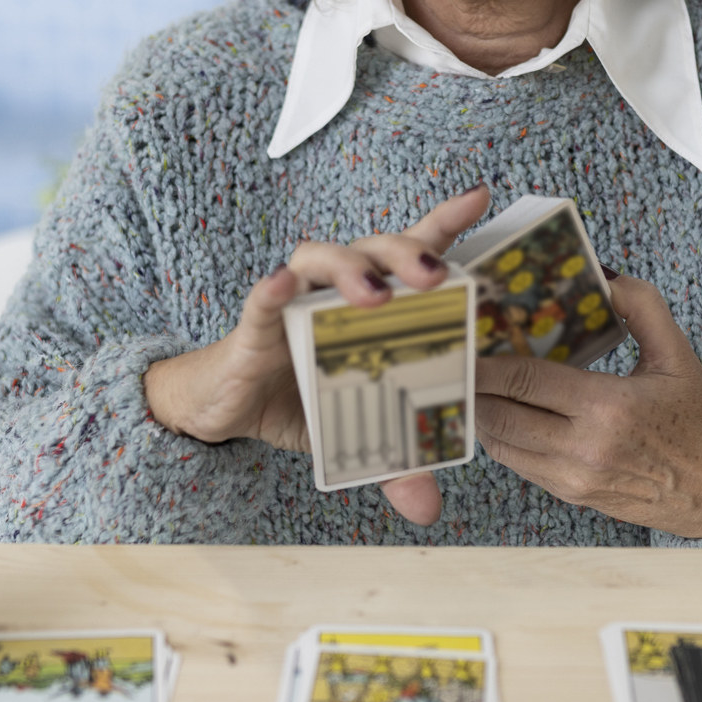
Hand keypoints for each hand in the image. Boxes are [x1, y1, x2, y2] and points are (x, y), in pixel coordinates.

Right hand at [142, 184, 492, 525]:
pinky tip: (283, 285)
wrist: (222, 409)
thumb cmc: (295, 400)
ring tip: (375, 293)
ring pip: (321, 258)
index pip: (410, 256)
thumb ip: (394, 462)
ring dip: (350, 269)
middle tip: (437, 274)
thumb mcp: (353, 433)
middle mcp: (334, 293)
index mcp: (368, 307)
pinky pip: (263, 298)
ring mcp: (294, 302)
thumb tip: (425, 506)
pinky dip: (274, 289)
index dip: (443, 223)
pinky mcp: (254, 325)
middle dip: (409, 252)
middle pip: (375, 250)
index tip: (478, 196)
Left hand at [474, 275, 701, 538]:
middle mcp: (583, 448)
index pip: (525, 379)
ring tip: (466, 381)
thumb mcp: (677, 355)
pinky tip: (496, 410)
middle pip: (499, 414)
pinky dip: (499, 435)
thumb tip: (603, 274)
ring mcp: (572, 477)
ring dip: (477, 412)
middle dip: (469, 385)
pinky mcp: (569, 495)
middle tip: (451, 356)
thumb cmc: (699, 422)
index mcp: (609, 408)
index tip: (464, 338)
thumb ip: (641, 306)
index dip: (485, 360)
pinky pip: (516, 463)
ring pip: (499, 443)